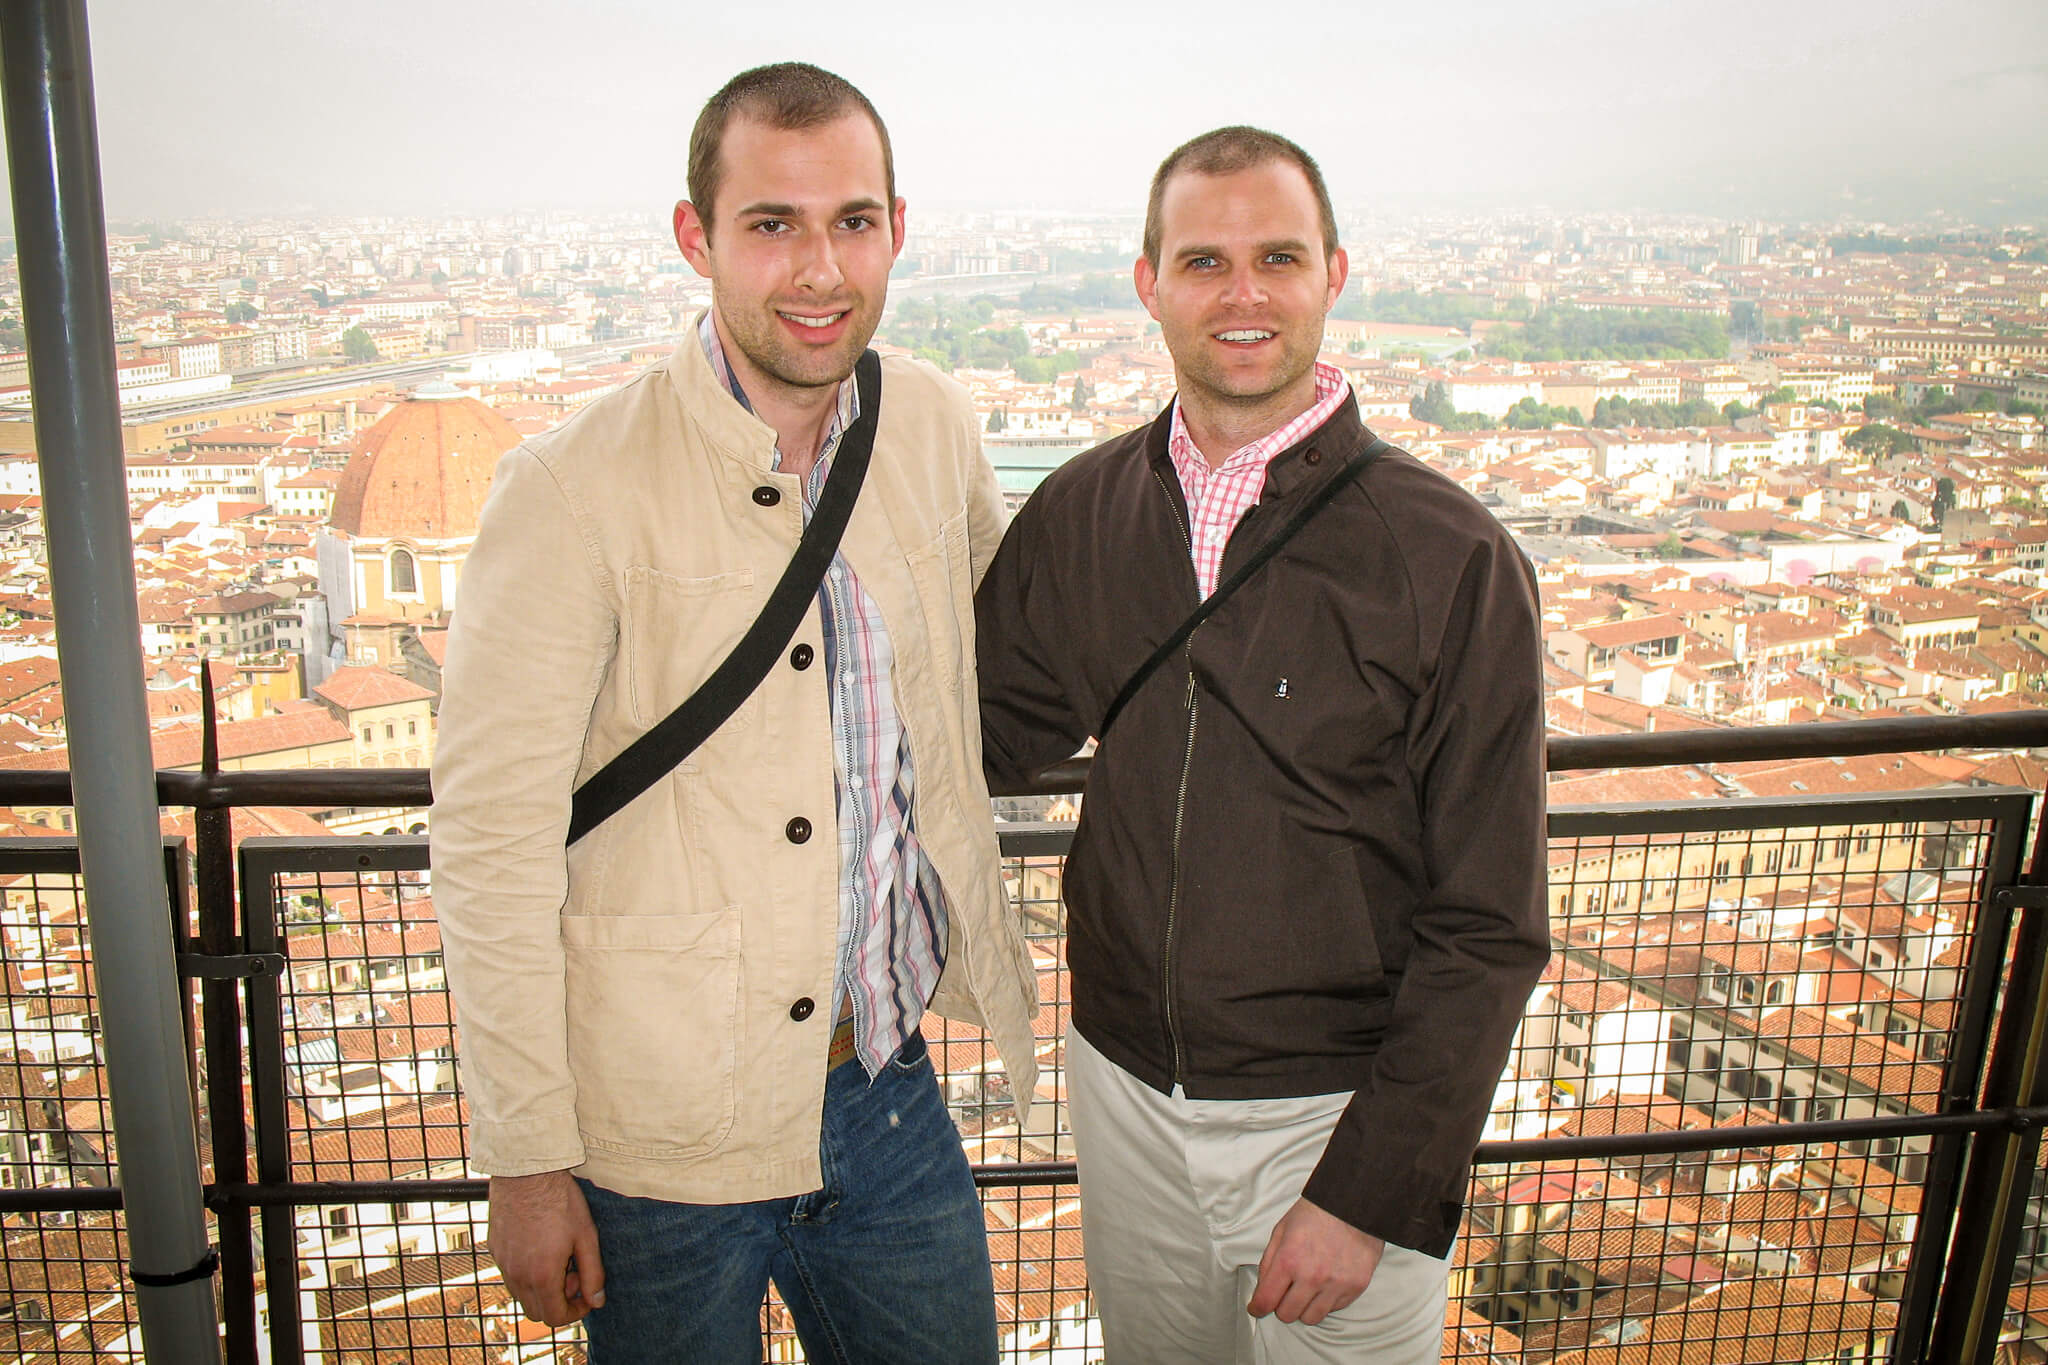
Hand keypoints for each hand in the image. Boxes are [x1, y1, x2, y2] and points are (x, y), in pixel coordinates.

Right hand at [488, 1170, 606, 1325]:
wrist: (526, 1173)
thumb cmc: (559, 1201)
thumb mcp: (586, 1237)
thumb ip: (593, 1273)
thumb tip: (597, 1301)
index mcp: (541, 1276)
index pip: (554, 1317)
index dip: (574, 1313)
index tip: (586, 1297)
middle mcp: (517, 1276)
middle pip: (536, 1312)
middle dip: (559, 1301)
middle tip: (574, 1274)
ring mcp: (502, 1263)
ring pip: (521, 1295)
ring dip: (542, 1289)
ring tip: (559, 1259)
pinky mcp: (494, 1250)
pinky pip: (510, 1276)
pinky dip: (527, 1275)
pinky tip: (541, 1248)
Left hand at [1247, 1197, 1383, 1326]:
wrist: (1353, 1203)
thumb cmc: (1315, 1213)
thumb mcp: (1281, 1230)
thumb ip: (1269, 1262)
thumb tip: (1263, 1289)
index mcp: (1289, 1260)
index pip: (1266, 1300)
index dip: (1257, 1307)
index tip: (1257, 1308)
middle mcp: (1312, 1277)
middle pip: (1288, 1314)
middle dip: (1281, 1305)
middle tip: (1285, 1294)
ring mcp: (1335, 1284)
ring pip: (1311, 1317)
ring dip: (1304, 1307)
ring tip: (1306, 1290)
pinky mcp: (1355, 1287)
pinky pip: (1333, 1308)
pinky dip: (1326, 1300)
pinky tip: (1326, 1283)